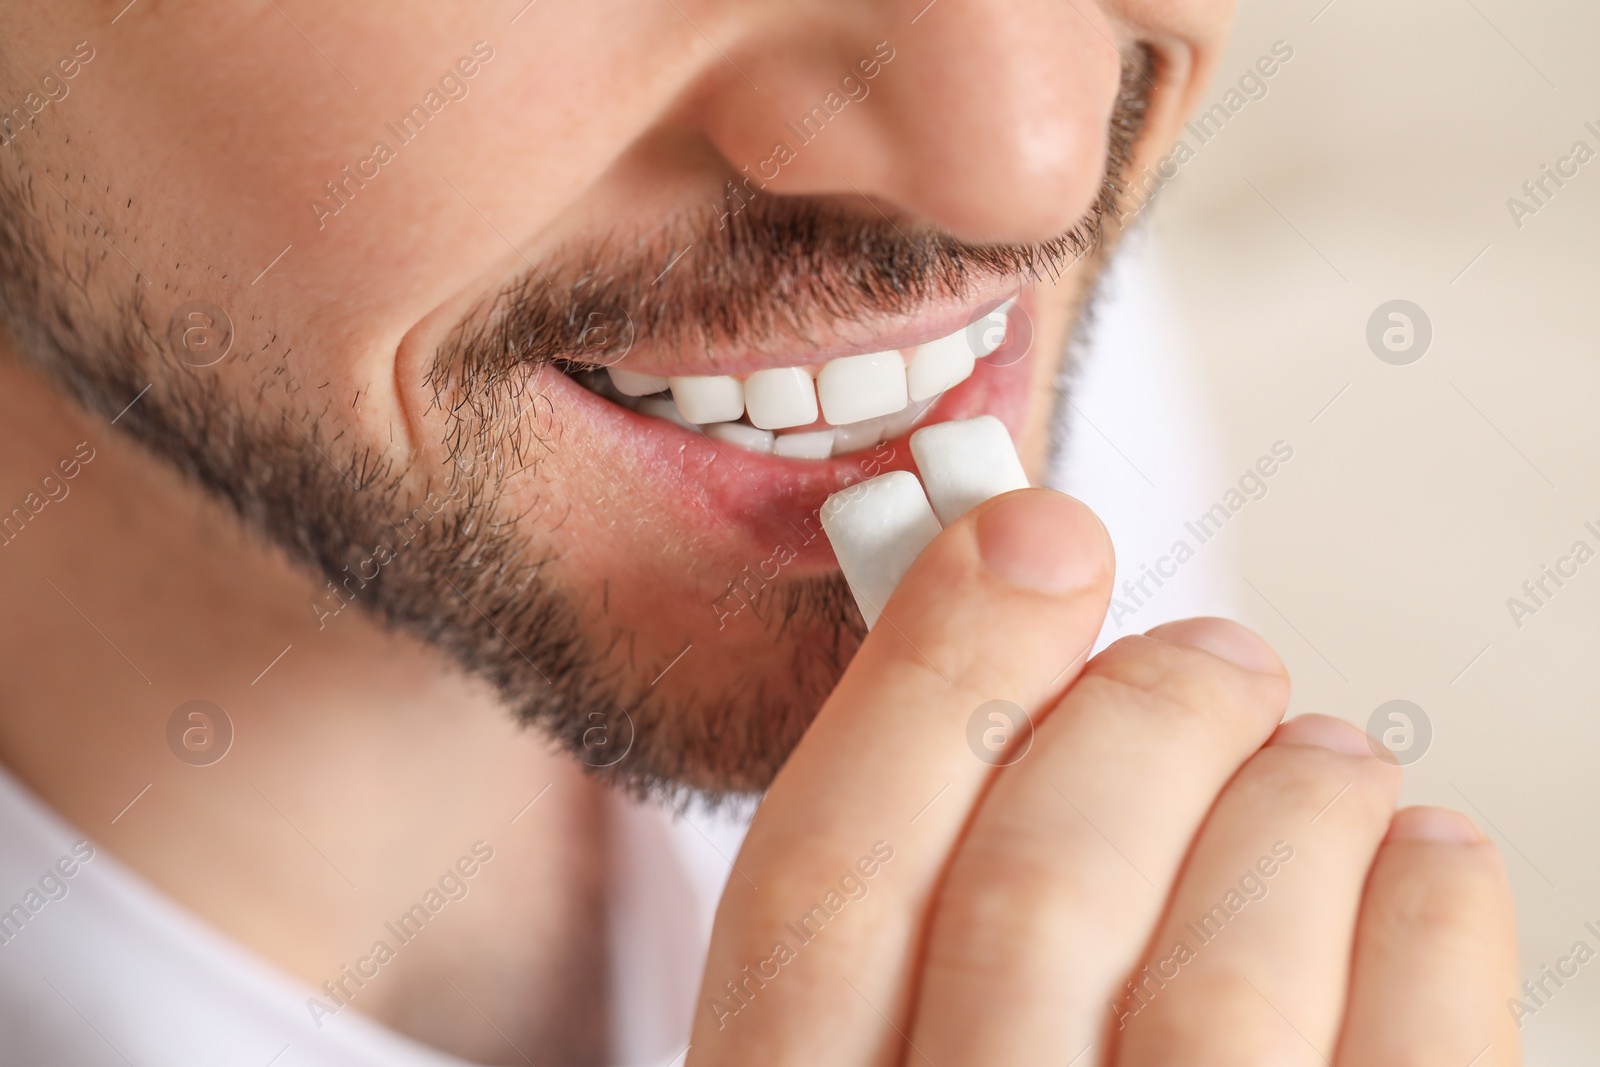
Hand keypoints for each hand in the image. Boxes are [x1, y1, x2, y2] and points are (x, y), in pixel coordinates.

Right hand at [688, 489, 1518, 1065]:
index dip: (932, 674)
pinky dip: (1431, 916)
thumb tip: (1023, 656)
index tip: (1028, 538)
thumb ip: (914, 902)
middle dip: (1139, 714)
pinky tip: (1417, 861)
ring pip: (1229, 972)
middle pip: (1040, 892)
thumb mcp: (873, 1062)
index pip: (826, 878)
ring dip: (1295, 798)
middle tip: (1204, 654)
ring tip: (1316, 758)